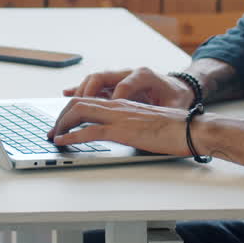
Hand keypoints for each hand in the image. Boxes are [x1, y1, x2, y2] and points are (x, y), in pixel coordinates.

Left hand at [47, 97, 192, 156]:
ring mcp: (119, 116)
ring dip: (61, 124)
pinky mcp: (122, 130)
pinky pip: (90, 130)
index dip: (71, 109)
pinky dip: (72, 136)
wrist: (191, 128)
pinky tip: (63, 142)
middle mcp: (117, 105)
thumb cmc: (175, 129)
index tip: (61, 121)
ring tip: (52, 136)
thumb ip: (132, 125)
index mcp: (123, 102)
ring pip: (79, 112)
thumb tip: (124, 135)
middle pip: (78, 102)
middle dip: (60, 116)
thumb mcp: (147, 124)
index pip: (89, 100)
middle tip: (52, 131)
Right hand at [61, 67, 195, 108]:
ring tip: (69, 108)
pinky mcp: (114, 84)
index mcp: (144, 75)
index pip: (125, 85)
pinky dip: (81, 90)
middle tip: (77, 110)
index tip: (108, 113)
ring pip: (94, 79)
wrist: (178, 87)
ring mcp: (119, 77)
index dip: (115, 99)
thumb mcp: (175, 104)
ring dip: (80, 92)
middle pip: (101, 77)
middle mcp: (128, 72)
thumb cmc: (176, 96)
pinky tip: (67, 95)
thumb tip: (165, 119)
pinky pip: (94, 85)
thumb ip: (167, 110)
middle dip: (87, 93)